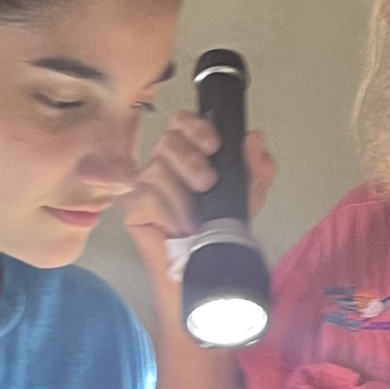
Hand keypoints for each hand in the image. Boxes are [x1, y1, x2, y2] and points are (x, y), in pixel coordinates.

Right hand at [123, 110, 279, 299]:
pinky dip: (169, 213)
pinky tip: (178, 227)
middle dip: (191, 161)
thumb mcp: (248, 196)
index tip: (214, 146)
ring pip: (158, 170)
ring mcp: (145, 183)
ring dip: (183, 196)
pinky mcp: (132, 206)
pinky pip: (147, 196)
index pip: (183, 121)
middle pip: (168, 140)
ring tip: (194, 217)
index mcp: (190, 153)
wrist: (205, 267)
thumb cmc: (219, 229)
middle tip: (207, 183)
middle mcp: (165, 163)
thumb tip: (255, 140)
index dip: (196, 127)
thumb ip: (257, 167)